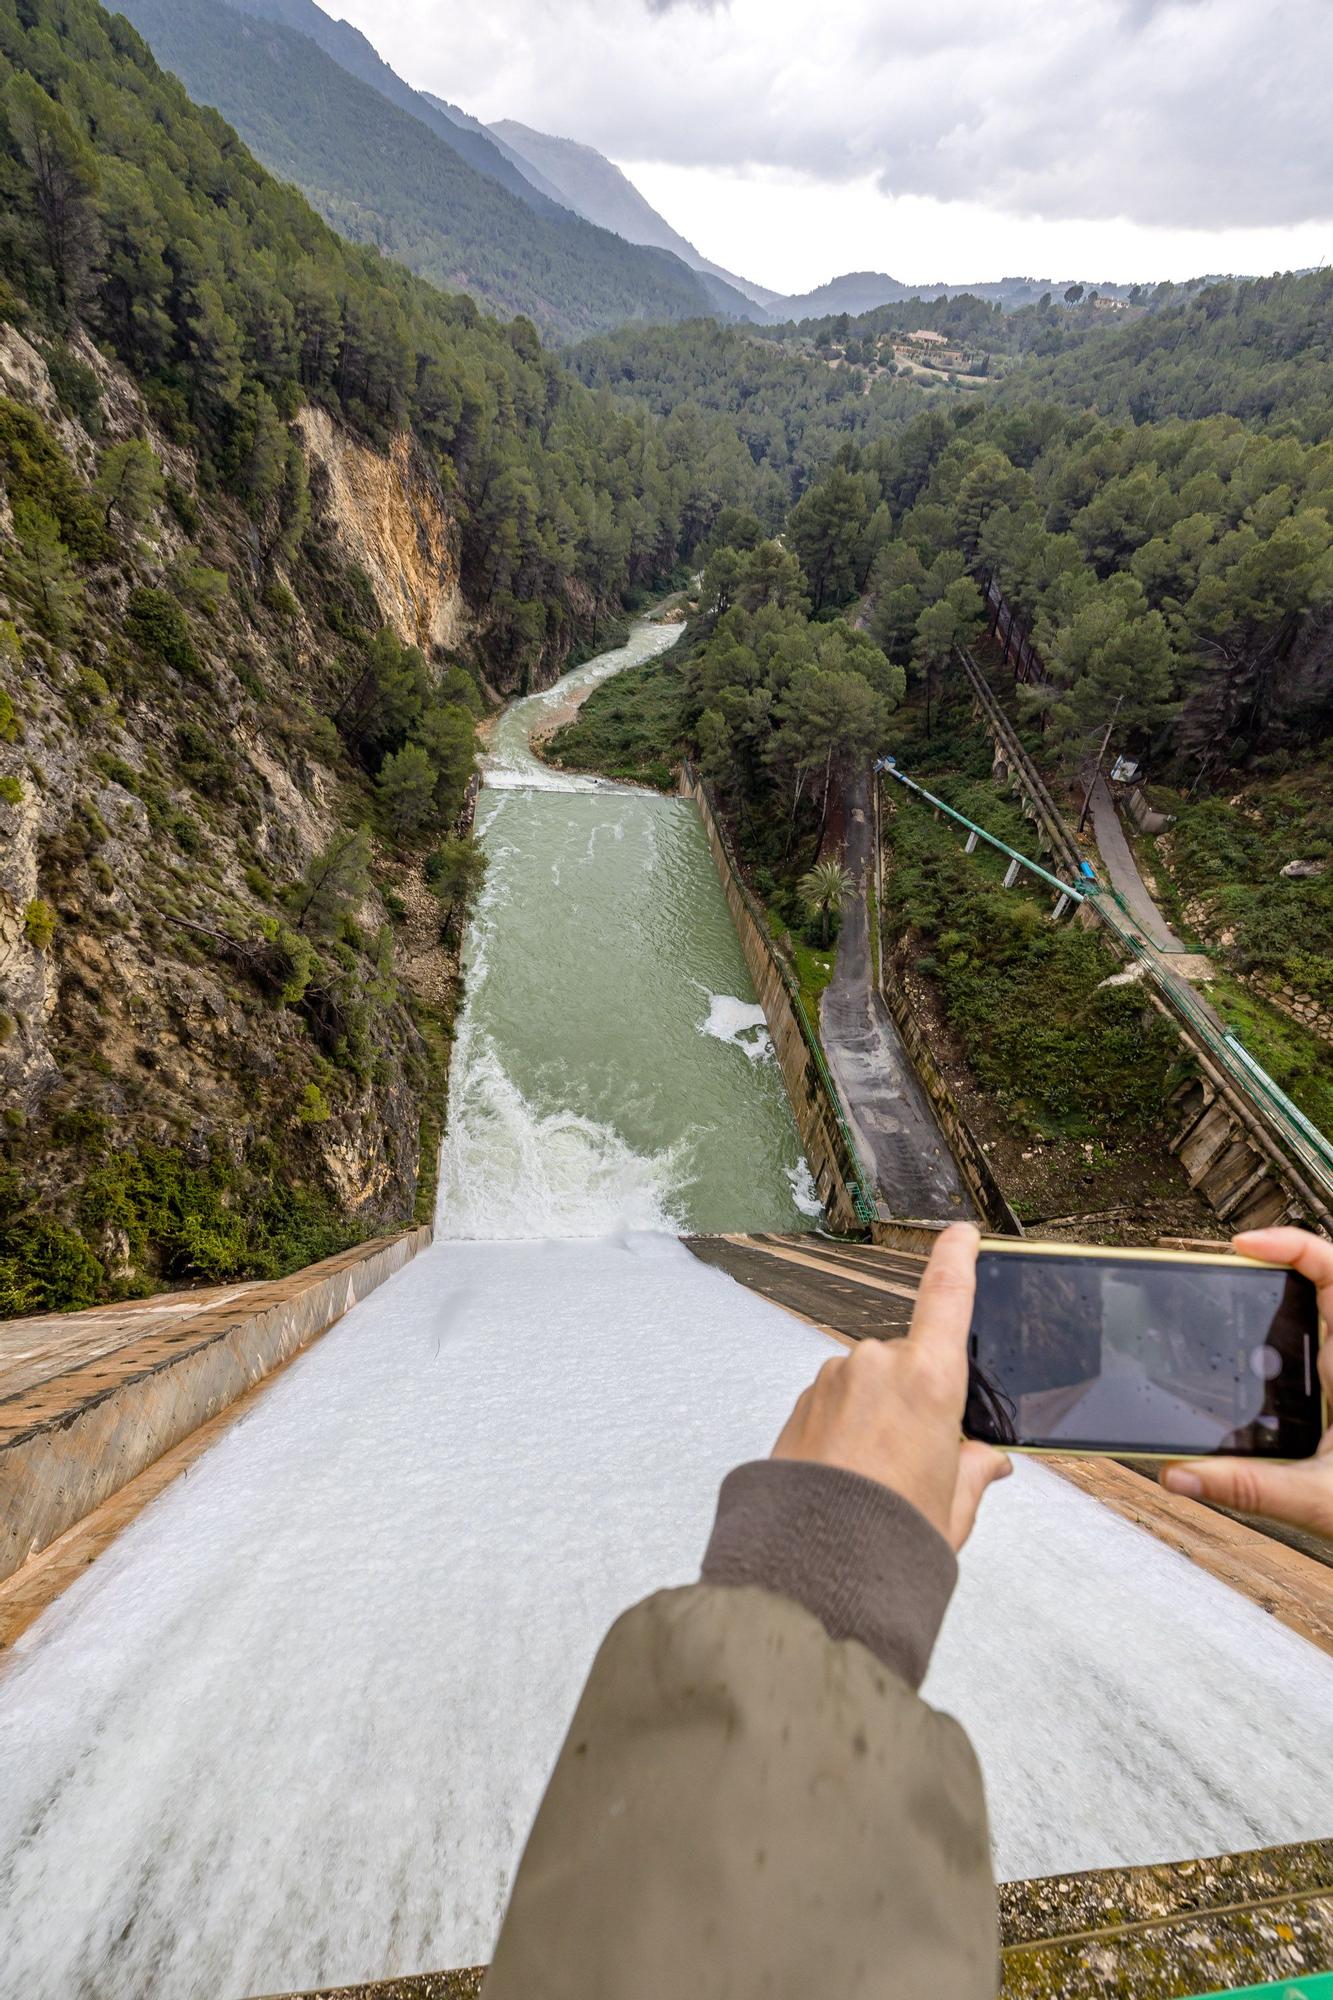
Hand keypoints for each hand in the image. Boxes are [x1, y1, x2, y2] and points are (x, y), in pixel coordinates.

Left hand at [771, 1221, 1010, 1550]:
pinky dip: (847, 1430)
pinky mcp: (802, 1400)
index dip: (956, 1258)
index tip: (962, 1233)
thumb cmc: (889, 1536)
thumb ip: (972, 1471)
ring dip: (878, 1419)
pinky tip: (848, 1476)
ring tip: (877, 1482)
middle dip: (919, 1402)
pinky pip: (838, 1404)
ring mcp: (833, 1379)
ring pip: (871, 1387)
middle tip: (919, 1465)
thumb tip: (985, 1460)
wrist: (810, 1568)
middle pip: (912, 1365)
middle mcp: (878, 1365)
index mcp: (930, 1380)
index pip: (947, 1296)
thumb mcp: (954, 1508)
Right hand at [1162, 1226, 1332, 1541]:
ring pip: (1317, 1309)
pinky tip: (1242, 1352)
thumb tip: (1182, 1474)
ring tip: (1223, 1293)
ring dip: (1275, 1294)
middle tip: (1220, 1269)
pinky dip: (1277, 1333)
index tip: (1243, 1247)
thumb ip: (1248, 1488)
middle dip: (1271, 1263)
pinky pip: (1312, 1341)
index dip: (1290, 1245)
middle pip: (1320, 1281)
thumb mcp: (1318, 1501)